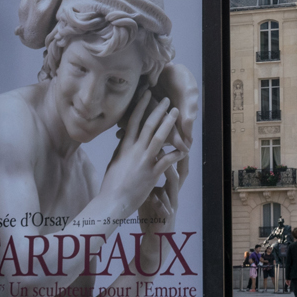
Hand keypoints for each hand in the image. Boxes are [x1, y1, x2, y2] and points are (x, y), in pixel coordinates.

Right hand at [102, 90, 185, 211]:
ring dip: (169, 124)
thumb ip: (122, 149)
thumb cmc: (112, 184)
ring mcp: (144, 162)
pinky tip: (184, 148)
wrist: (113, 201)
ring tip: (176, 114)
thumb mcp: (115, 161)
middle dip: (158, 111)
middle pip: (148, 125)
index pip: (133, 121)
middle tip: (167, 100)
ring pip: (158, 138)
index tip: (147, 94)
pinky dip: (176, 153)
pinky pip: (167, 160)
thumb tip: (125, 138)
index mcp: (124, 146)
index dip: (141, 106)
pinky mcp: (152, 174)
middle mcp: (135, 151)